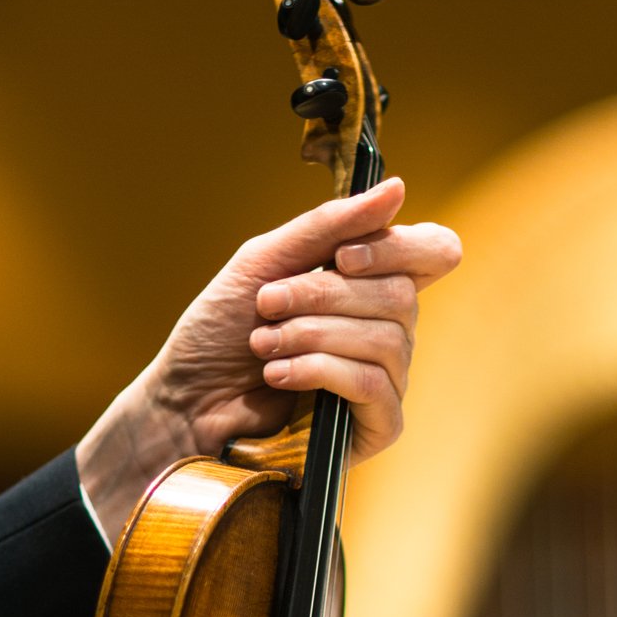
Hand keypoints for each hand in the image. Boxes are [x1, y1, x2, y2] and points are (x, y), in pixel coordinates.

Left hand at [77, 177, 460, 542]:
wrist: (183, 401)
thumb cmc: (219, 333)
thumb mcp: (265, 261)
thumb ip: (329, 226)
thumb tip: (395, 190)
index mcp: (371, 285)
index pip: (433, 253)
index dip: (399, 248)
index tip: (342, 255)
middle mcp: (389, 330)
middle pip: (402, 295)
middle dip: (324, 294)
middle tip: (267, 304)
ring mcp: (387, 380)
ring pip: (387, 340)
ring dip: (312, 333)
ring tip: (263, 344)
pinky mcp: (377, 426)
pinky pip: (372, 385)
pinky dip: (320, 371)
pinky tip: (279, 374)